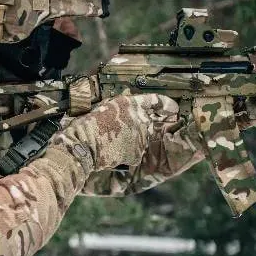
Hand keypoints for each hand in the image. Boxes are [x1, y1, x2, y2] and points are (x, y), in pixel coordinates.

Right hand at [52, 93, 178, 171]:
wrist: (82, 145)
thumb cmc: (86, 126)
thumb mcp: (104, 108)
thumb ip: (120, 108)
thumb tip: (127, 110)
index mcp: (130, 103)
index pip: (156, 101)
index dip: (167, 105)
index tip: (173, 109)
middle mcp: (139, 118)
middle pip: (151, 122)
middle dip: (149, 126)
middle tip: (136, 130)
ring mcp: (139, 136)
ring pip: (141, 139)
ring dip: (132, 141)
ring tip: (112, 142)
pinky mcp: (137, 152)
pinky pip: (135, 153)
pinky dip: (126, 154)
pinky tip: (113, 152)